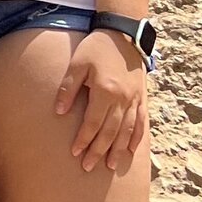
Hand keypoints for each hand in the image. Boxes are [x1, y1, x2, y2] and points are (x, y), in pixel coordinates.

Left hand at [56, 29, 148, 172]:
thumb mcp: (77, 63)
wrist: (124, 34)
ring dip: (118, 150)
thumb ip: (68, 88)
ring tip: (111, 166)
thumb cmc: (96, 48)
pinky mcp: (142, 97)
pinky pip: (141, 122)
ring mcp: (134, 99)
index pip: (93, 123)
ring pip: (127, 131)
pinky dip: (137, 138)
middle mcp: (122, 99)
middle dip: (99, 151)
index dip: (84, 140)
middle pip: (110, 132)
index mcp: (105, 91)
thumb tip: (58, 112)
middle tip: (88, 167)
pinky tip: (132, 150)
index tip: (75, 154)